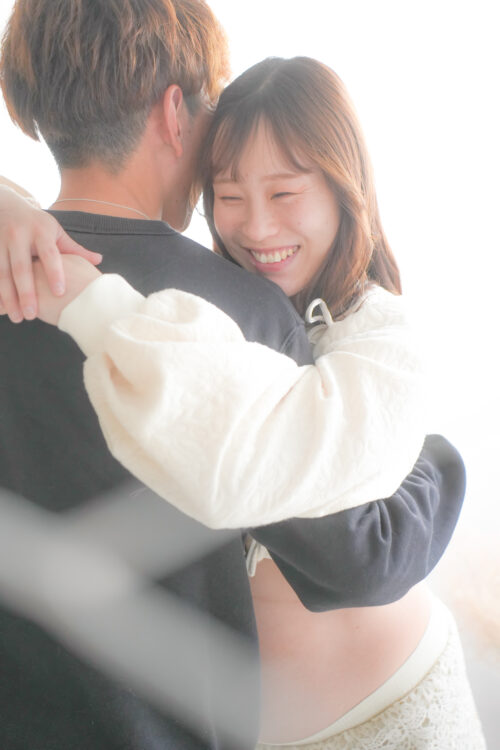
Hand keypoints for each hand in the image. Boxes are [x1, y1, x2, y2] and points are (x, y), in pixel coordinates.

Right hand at [0, 186, 101, 322]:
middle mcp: (18, 234)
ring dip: (8, 297)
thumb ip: (74, 249)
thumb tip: (99, 260)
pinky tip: (1, 308)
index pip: (49, 254)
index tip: (60, 292)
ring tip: (17, 317)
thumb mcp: (55, 231)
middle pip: (21, 267)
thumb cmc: (37, 225)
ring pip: (2, 273)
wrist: (5, 206)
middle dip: (26, 292)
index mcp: (40, 230)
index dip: (54, 272)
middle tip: (32, 315)